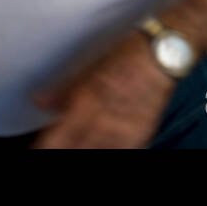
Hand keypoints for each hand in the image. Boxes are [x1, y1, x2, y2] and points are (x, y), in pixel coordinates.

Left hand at [31, 33, 176, 147]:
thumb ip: (63, 90)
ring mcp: (124, 133)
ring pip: (97, 153)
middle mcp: (104, 123)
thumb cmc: (129, 53)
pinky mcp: (142, 135)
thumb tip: (40, 101)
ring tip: (84, 141)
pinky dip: (109, 149)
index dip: (44, 146)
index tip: (39, 146)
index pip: (54, 142)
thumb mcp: (91, 67)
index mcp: (86, 105)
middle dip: (65, 147)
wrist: (167, 52)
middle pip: (75, 151)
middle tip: (62, 142)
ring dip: (86, 148)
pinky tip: (104, 143)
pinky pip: (120, 152)